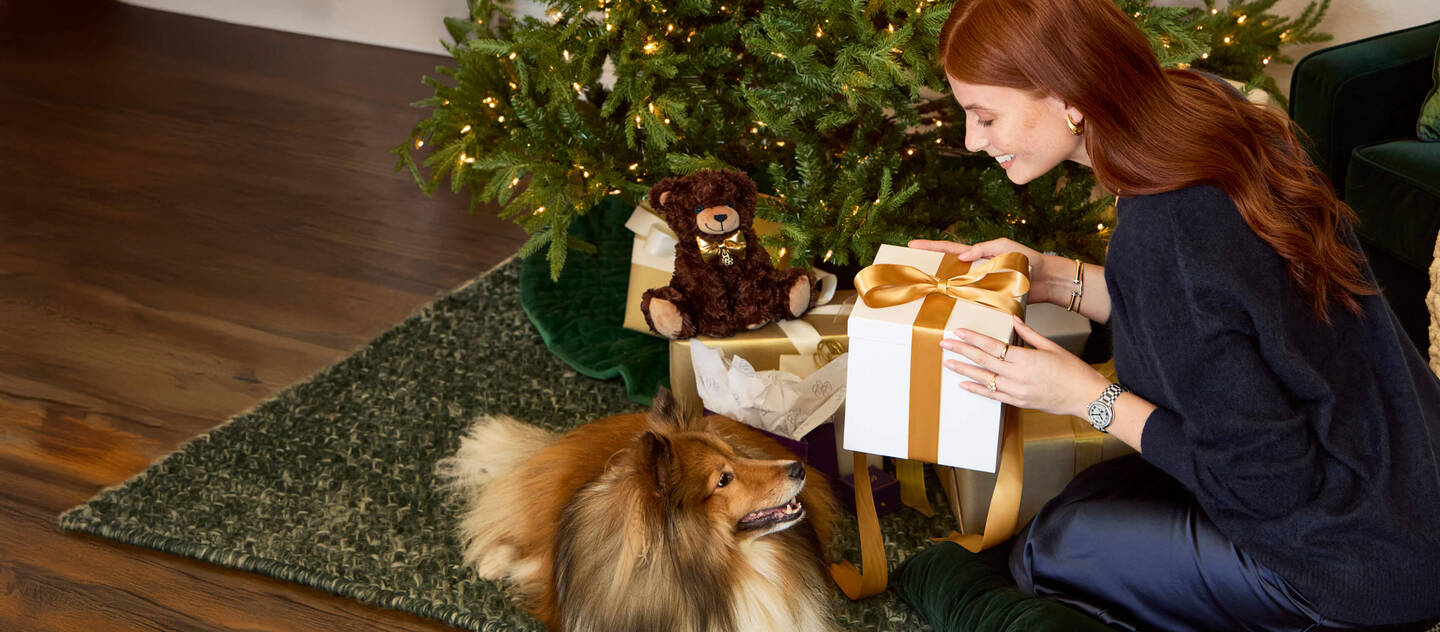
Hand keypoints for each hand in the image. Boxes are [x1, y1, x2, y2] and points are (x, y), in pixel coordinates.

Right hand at [908, 238, 1063, 305]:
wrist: (1046, 281)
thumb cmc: (1029, 260)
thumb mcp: (1006, 247)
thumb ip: (985, 249)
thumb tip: (963, 256)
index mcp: (977, 256)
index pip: (949, 250)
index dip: (930, 247)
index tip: (911, 246)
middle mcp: (974, 272)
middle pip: (945, 271)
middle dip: (928, 271)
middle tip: (909, 273)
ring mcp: (979, 287)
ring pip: (954, 290)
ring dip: (939, 293)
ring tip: (921, 295)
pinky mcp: (987, 301)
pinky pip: (968, 305)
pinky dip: (957, 308)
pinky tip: (946, 313)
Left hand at [940, 315, 1109, 417]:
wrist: (1085, 397)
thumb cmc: (1073, 371)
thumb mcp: (1051, 347)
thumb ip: (1028, 334)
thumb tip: (1012, 318)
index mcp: (1026, 359)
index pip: (993, 346)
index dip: (973, 339)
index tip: (958, 332)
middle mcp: (1017, 376)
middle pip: (983, 360)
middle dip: (962, 351)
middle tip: (944, 343)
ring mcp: (1017, 391)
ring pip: (984, 379)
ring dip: (964, 370)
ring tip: (948, 363)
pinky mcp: (1019, 402)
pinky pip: (993, 396)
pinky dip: (977, 389)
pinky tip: (964, 384)